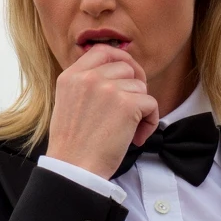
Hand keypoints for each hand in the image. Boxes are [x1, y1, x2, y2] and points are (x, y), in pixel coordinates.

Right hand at [46, 45, 159, 179]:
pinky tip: (136, 138)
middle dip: (134, 87)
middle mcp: (89, 77)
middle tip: (133, 108)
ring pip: (140, 86)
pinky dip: (150, 122)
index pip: (102, 51)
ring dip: (142, 108)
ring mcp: (108, 89)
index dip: (120, 60)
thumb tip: (119, 72)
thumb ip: (87, 85)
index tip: (127, 77)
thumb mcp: (68, 103)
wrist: (74, 169)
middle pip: (126, 67)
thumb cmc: (74, 146)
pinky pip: (151, 103)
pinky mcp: (127, 105)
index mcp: (71, 76)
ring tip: (130, 130)